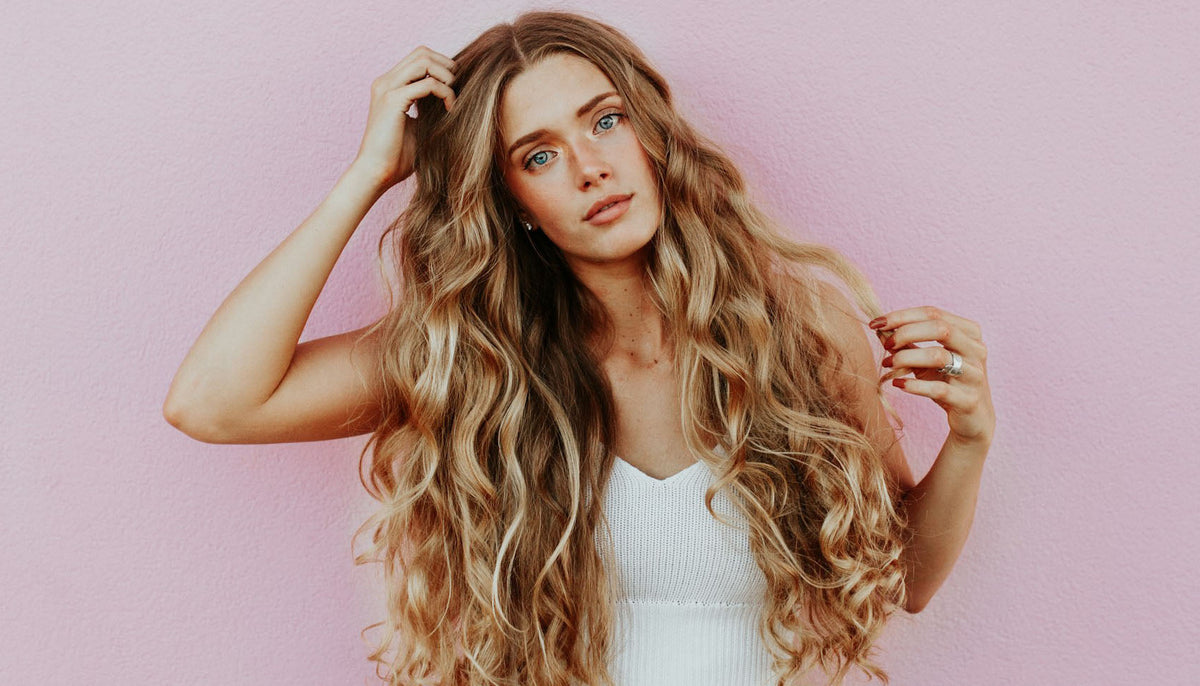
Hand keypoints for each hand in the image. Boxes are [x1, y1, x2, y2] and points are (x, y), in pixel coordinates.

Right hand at [350, 45, 457, 192]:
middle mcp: (386, 82)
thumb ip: (429, 108)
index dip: (441, 67)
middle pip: (422, 52)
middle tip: (458, 90)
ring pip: (424, 61)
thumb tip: (454, 99)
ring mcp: (387, 88)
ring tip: (453, 98)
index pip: (418, 58)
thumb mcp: (418, 126)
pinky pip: (428, 83)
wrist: (376, 173)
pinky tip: (449, 109)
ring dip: (446, 76)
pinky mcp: (392, 100)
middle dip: (447, 67)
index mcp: (389, 86)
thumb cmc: (396, 157)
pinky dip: (444, 93)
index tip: (455, 89)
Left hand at [870, 306, 994, 446]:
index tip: (875, 323)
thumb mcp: (925, 360)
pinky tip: (898, 384)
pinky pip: (939, 389)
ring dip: (906, 358)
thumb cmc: (946, 382)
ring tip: (888, 364)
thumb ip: (906, 344)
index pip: (933, 313)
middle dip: (906, 333)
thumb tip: (879, 329)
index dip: (902, 316)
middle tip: (886, 345)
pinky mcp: (969, 400)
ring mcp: (975, 375)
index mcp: (968, 332)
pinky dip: (915, 385)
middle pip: (941, 328)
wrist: (972, 419)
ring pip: (939, 357)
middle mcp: (976, 350)